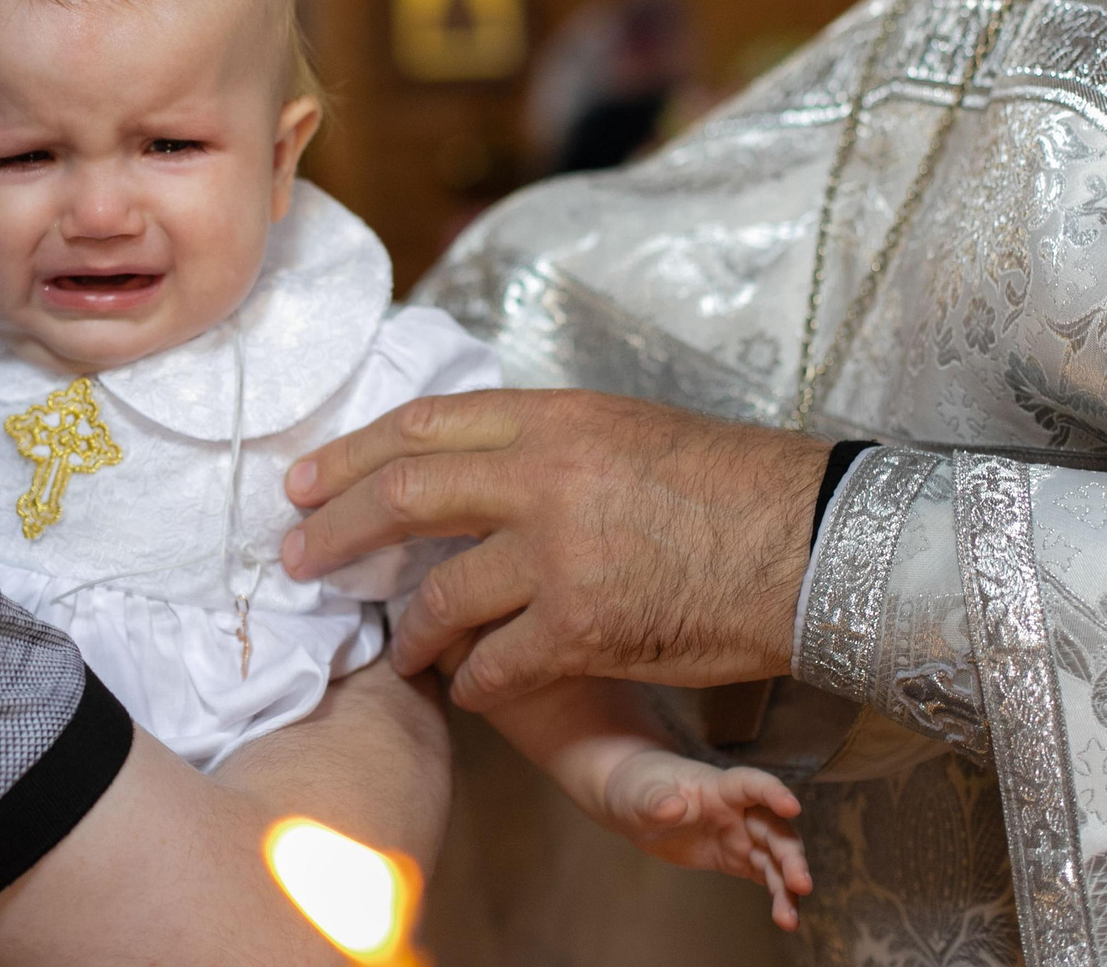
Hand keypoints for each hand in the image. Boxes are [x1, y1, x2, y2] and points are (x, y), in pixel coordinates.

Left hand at [281, 388, 827, 707]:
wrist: (810, 542)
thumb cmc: (732, 486)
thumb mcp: (629, 430)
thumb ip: (546, 443)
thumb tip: (472, 463)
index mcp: (553, 418)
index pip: (424, 425)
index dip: (352, 454)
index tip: (305, 480)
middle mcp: (542, 475)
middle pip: (404, 495)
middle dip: (335, 528)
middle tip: (296, 556)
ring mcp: (558, 553)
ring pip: (441, 593)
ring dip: (408, 629)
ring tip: (396, 648)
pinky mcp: (581, 627)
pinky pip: (494, 663)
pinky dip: (473, 681)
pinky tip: (471, 688)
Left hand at [587, 749, 809, 930]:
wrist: (640, 806)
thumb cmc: (642, 788)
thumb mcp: (641, 794)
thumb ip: (656, 801)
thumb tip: (673, 808)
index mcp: (719, 787)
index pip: (751, 784)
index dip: (772, 792)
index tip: (792, 807)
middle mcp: (739, 810)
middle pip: (773, 829)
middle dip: (790, 855)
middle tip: (801, 883)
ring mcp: (741, 835)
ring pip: (775, 857)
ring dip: (788, 884)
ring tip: (790, 918)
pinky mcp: (737, 859)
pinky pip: (764, 875)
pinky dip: (777, 895)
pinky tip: (786, 917)